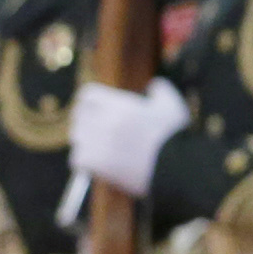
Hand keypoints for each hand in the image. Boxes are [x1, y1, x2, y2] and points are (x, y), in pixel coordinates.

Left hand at [71, 78, 186, 198]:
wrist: (175, 169)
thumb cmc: (174, 137)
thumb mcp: (173, 106)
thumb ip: (161, 90)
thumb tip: (154, 84)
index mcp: (119, 105)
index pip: (88, 95)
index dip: (90, 101)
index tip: (94, 108)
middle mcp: (104, 121)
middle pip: (79, 115)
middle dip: (87, 121)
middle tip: (97, 129)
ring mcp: (96, 142)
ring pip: (77, 137)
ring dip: (86, 141)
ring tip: (98, 147)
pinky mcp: (93, 163)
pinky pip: (77, 158)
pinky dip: (85, 161)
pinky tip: (97, 164)